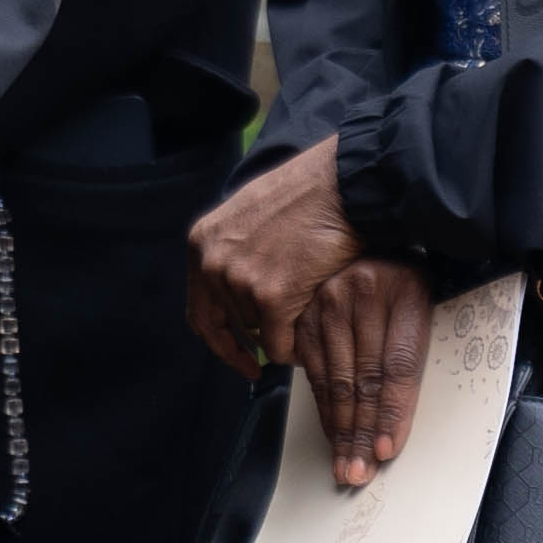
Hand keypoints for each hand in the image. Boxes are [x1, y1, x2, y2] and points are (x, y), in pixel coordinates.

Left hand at [185, 143, 367, 379]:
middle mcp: (212, 263)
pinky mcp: (270, 296)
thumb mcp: (249, 216)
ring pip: (259, 335)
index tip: (240, 358)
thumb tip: (240, 296)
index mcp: (202, 243)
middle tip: (288, 331)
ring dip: (284, 331)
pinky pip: (279, 346)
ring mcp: (239, 280)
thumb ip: (234, 253)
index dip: (220, 342)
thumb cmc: (307, 195)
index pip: (200, 313)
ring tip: (310, 303)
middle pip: (235, 325)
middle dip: (262, 330)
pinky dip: (296, 348)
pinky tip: (313, 330)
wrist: (341, 185)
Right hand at [293, 259, 434, 484]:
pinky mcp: (304, 312)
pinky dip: (321, 406)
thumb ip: (414, 358)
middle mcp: (362, 293)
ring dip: (339, 428)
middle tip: (358, 472)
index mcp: (405, 290)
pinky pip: (312, 369)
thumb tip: (393, 428)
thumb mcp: (427, 306)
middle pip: (362, 378)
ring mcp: (327, 301)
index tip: (385, 449)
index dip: (392, 411)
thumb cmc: (406, 280)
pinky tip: (330, 432)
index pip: (397, 364)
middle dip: (360, 433)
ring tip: (344, 465)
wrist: (372, 232)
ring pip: (334, 379)